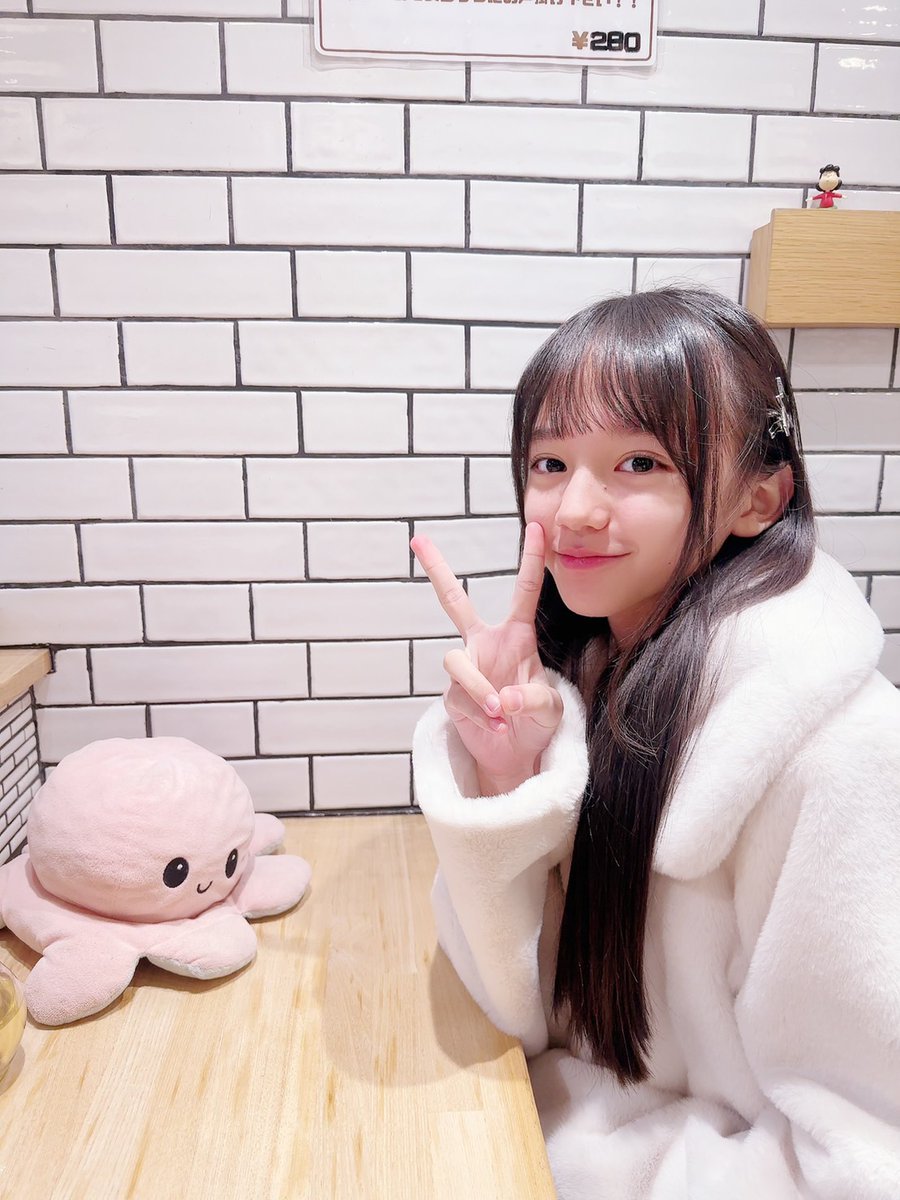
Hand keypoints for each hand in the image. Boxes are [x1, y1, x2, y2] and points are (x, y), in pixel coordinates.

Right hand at [411, 522, 562, 794]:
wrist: (515, 756)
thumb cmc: (536, 723)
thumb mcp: (550, 710)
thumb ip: (534, 700)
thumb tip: (504, 698)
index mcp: (516, 637)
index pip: (524, 591)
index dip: (530, 559)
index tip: (537, 526)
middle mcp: (486, 644)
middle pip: (454, 601)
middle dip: (436, 570)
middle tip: (418, 539)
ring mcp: (467, 668)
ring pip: (457, 662)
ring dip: (479, 689)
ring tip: (500, 714)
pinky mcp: (452, 695)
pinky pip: (460, 697)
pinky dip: (481, 714)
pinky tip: (495, 727)